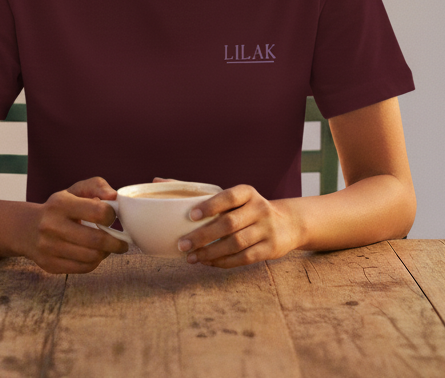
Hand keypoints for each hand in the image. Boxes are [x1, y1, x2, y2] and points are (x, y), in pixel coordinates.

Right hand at [18, 176, 128, 273]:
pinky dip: (95, 262)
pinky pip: (83, 268)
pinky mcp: (50, 265)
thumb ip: (97, 186)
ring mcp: (49, 247)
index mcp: (61, 204)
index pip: (98, 212)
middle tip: (122, 242)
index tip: (113, 217)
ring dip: (106, 253)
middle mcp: (52, 225)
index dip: (112, 216)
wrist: (27, 229)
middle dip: (116, 242)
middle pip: (97, 240)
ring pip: (91, 257)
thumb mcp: (74, 190)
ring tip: (108, 248)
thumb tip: (114, 197)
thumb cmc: (58, 207)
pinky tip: (95, 255)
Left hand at [175, 185, 301, 268]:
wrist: (287, 223)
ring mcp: (266, 229)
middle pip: (229, 224)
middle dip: (203, 236)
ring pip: (236, 244)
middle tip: (181, 244)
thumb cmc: (247, 208)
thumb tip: (157, 182)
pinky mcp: (269, 249)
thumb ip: (196, 191)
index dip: (210, 205)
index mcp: (247, 192)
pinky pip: (243, 258)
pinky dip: (223, 262)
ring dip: (211, 252)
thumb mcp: (230, 196)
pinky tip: (207, 263)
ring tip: (190, 258)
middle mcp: (259, 208)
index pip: (228, 196)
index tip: (190, 216)